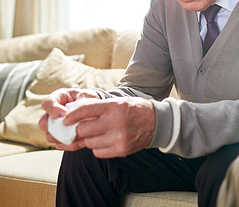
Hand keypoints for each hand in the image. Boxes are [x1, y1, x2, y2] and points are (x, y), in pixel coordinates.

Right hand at [38, 88, 99, 150]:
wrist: (91, 109)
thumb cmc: (86, 98)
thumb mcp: (86, 94)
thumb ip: (83, 98)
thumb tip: (79, 109)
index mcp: (56, 99)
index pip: (47, 104)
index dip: (53, 110)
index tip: (64, 114)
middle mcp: (51, 114)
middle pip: (43, 123)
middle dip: (55, 127)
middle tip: (70, 128)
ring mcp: (53, 127)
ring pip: (50, 137)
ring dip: (63, 138)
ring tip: (78, 135)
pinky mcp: (60, 137)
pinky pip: (60, 145)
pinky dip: (70, 145)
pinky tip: (82, 142)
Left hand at [39, 89, 155, 157]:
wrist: (157, 122)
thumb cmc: (134, 109)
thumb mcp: (118, 102)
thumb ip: (98, 108)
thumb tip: (73, 116)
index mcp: (114, 107)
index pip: (84, 110)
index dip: (71, 116)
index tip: (64, 120)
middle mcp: (116, 122)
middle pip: (83, 129)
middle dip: (79, 130)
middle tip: (79, 128)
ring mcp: (119, 138)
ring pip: (89, 143)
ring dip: (88, 139)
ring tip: (96, 134)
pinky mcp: (122, 150)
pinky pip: (98, 152)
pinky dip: (97, 148)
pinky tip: (104, 141)